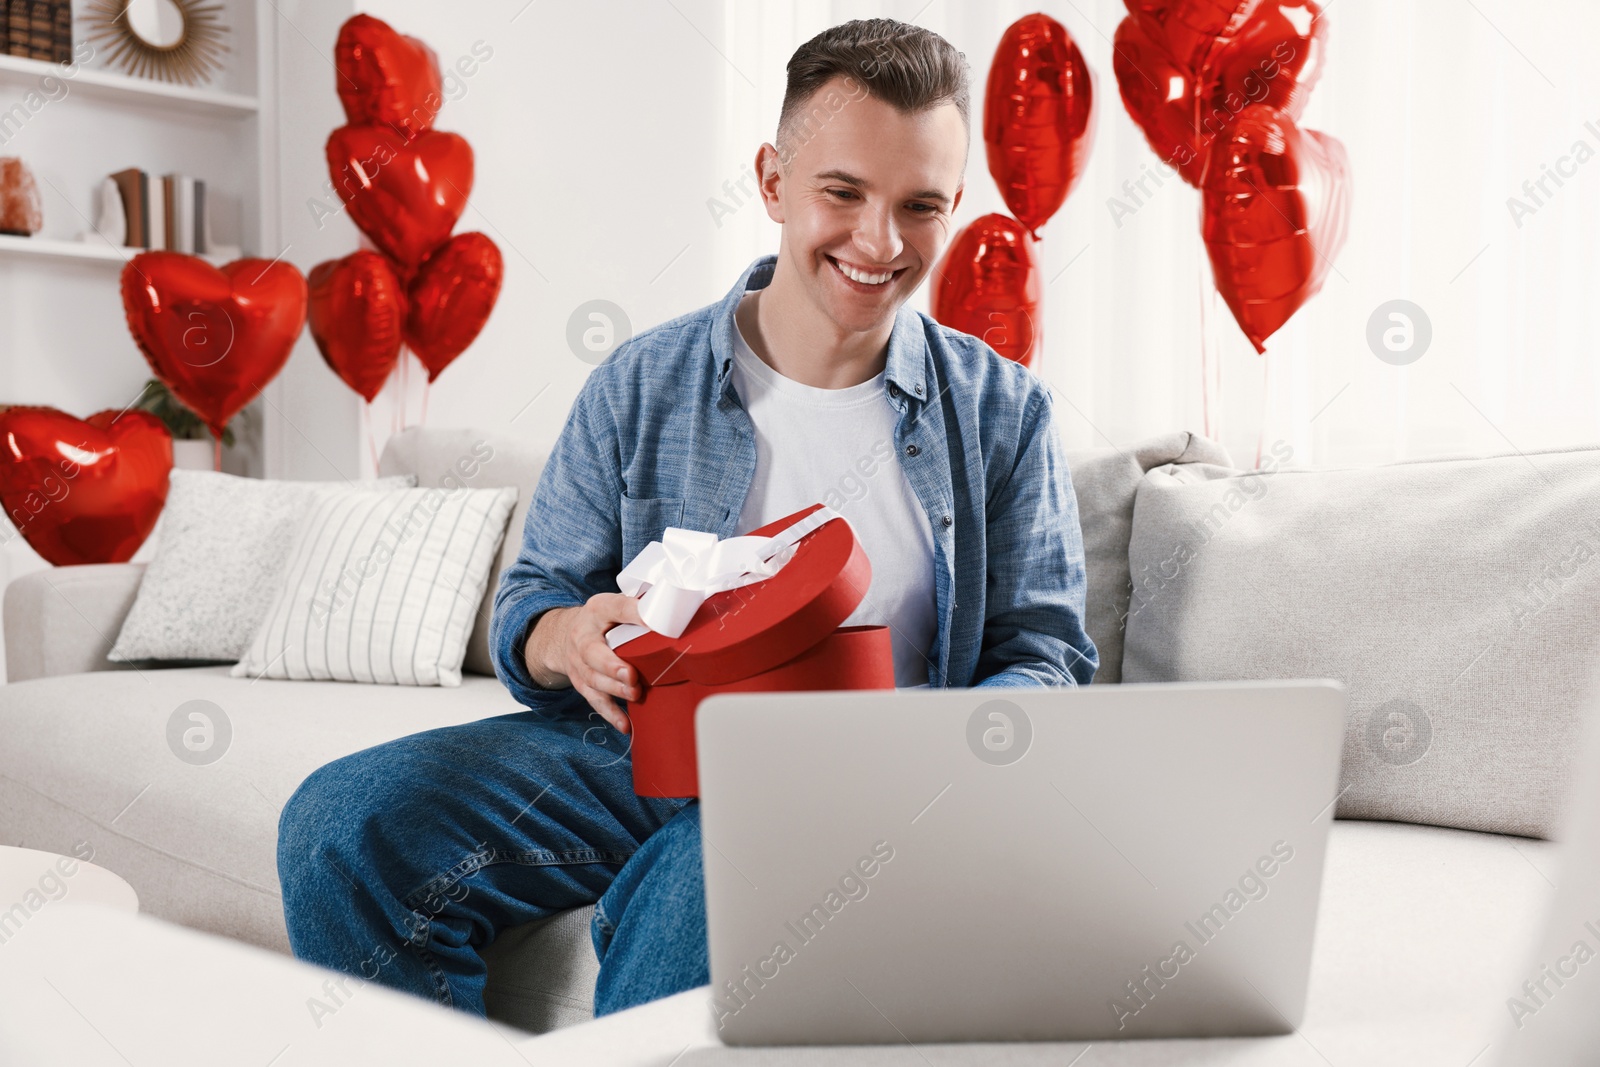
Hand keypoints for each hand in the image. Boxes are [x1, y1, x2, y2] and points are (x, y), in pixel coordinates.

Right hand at [525, 593, 644, 733]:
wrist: (564, 634)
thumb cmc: (602, 621)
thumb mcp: (616, 605)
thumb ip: (639, 609)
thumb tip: (673, 615)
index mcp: (598, 609)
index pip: (615, 608)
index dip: (634, 614)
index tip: (654, 623)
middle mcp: (582, 635)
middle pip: (591, 652)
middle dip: (612, 666)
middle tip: (632, 676)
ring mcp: (577, 662)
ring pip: (592, 679)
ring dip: (614, 690)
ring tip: (635, 695)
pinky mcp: (581, 683)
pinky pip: (594, 700)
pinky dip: (610, 713)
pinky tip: (625, 724)